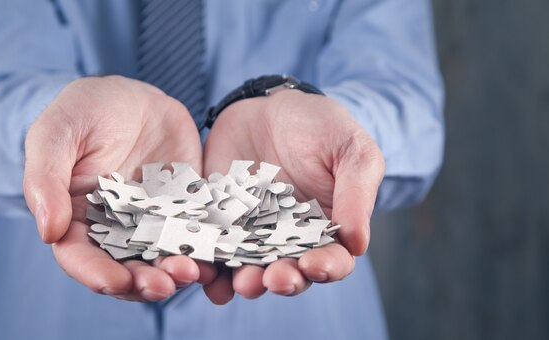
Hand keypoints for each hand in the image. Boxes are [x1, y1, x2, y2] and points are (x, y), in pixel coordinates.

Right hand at [23, 76, 215, 301]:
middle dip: (144, 283)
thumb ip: (45, 180)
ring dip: (177, 273)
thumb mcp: (55, 134)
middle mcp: (116, 229)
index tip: (116, 281)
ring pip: (163, 259)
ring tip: (193, 271)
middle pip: (127, 269)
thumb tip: (48, 232)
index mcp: (77, 219)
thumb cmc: (82, 112)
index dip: (97, 275)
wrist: (130, 97)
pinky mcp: (184, 210)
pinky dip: (206, 248)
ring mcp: (153, 222)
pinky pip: (196, 234)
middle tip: (165, 285)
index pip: (82, 258)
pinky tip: (218, 250)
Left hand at [202, 90, 384, 303]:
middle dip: (282, 280)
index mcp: (326, 230)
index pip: (332, 261)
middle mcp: (289, 240)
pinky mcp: (220, 222)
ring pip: (249, 269)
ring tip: (240, 283)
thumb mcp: (351, 151)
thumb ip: (356, 194)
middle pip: (288, 273)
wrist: (271, 107)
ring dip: (245, 282)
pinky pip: (213, 248)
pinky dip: (209, 264)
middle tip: (273, 278)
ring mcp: (251, 233)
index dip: (326, 269)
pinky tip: (204, 267)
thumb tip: (358, 244)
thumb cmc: (322, 128)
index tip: (313, 265)